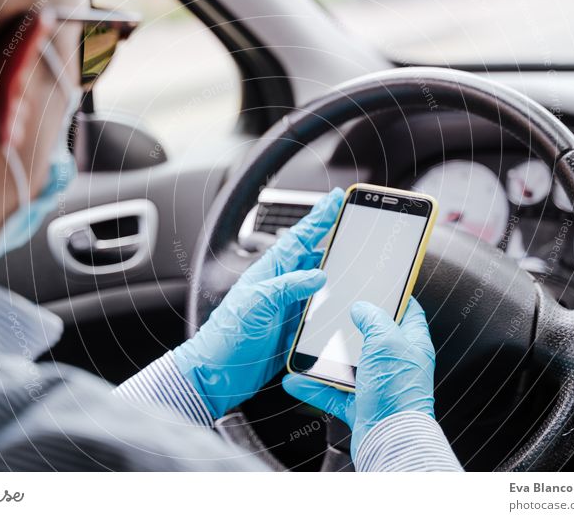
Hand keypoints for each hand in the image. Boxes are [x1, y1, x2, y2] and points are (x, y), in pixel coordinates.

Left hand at [172, 188, 344, 418]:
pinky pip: (317, 311)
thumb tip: (318, 274)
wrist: (216, 374)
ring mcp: (286, 307)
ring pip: (318, 283)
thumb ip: (287, 287)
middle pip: (312, 256)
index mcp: (268, 272)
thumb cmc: (226, 338)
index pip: (299, 238)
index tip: (336, 199)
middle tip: (353, 224)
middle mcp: (279, 286)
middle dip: (332, 238)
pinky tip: (345, 302)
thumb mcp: (256, 304)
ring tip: (356, 259)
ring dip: (336, 271)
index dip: (318, 218)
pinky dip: (332, 303)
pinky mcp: (292, 329)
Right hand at [282, 297, 434, 459]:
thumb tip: (362, 307)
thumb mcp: (387, 341)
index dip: (394, 296)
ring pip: (348, 364)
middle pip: (372, 336)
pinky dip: (314, 386)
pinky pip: (333, 391)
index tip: (378, 285)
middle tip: (333, 313)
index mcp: (411, 343)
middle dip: (350, 326)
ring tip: (308, 347)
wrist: (389, 440)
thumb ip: (374, 318)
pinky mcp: (360, 404)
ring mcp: (377, 384)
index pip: (408, 311)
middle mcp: (396, 363)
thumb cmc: (398, 393)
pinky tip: (298, 380)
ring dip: (326, 358)